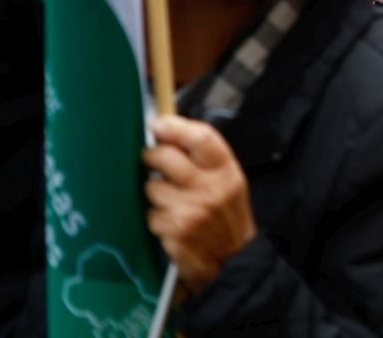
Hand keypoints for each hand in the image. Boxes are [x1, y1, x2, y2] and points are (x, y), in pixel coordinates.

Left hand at [142, 115, 255, 293]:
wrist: (233, 259)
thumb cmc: (227, 215)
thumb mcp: (229, 182)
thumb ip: (206, 160)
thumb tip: (170, 134)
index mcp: (227, 171)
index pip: (202, 138)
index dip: (176, 127)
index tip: (158, 124)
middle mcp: (210, 188)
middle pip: (167, 158)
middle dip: (152, 156)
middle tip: (151, 158)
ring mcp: (191, 210)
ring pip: (152, 187)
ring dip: (155, 192)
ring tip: (169, 199)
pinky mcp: (174, 231)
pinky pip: (149, 214)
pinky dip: (155, 217)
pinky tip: (169, 221)